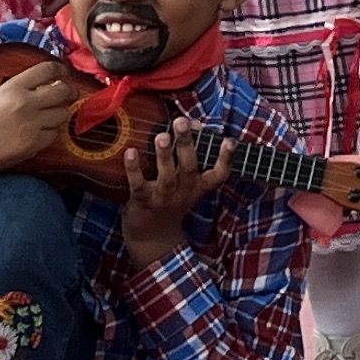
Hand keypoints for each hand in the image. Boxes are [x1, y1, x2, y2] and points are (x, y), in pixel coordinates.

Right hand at [0, 56, 83, 180]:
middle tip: (68, 94)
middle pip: (63, 91)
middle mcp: (25, 103)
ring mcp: (31, 124)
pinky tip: (38, 132)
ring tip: (48, 115)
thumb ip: (23, 87)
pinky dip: (49, 133)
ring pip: (62, 114)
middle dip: (70, 91)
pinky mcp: (33, 144)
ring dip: (58, 113)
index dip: (61, 70)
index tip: (64, 74)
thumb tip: (50, 82)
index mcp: (13, 86)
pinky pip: (53, 134)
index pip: (48, 69)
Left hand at [116, 115, 233, 264]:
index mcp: (198, 186)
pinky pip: (139, 185)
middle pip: (189, 167)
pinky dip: (134, 169)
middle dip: (186, 143)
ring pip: (167, 175)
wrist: (152, 237)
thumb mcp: (187, 183)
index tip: (229, 141)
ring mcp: (164, 197)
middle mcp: (184, 191)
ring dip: (164, 155)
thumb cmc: (170, 201)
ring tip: (161, 136)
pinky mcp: (143, 201)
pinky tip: (130, 152)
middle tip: (181, 122)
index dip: (226, 159)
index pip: (218, 174)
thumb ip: (190, 154)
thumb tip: (193, 122)